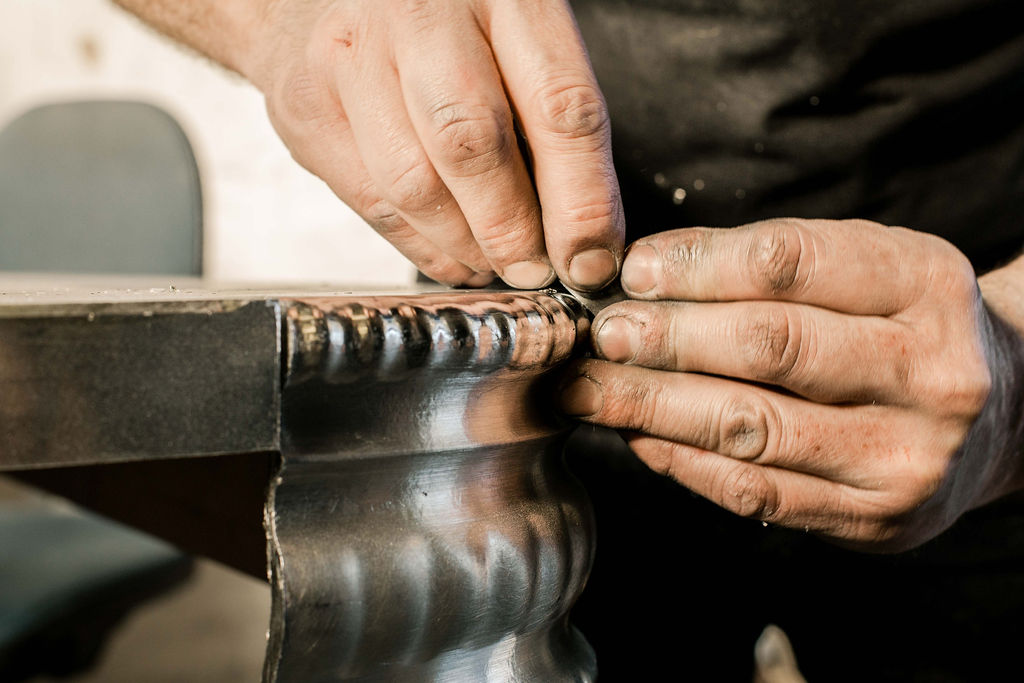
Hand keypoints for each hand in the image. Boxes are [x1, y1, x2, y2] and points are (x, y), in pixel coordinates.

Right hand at [250, 0, 623, 288]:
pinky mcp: (307, 107)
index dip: (582, 198)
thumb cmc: (438, 17)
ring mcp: (351, 57)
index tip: (591, 256)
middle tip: (535, 270)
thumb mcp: (514, 35)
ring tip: (493, 265)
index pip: (558, 105)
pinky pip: (371, 202)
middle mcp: (418, 13)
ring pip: (414, 184)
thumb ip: (550, 118)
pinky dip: (420, 246)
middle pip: (473, 144)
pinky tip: (450, 255)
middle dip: (512, 231)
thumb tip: (584, 234)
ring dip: (465, 246)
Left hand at [559, 218, 1023, 550]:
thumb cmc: (906, 327)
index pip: (789, 263)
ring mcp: (907, 456)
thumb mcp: (868, 269)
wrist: (1002, 416)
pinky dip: (683, 462)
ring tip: (592, 390)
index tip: (632, 272)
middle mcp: (929, 372)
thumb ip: (769, 267)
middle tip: (600, 336)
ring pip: (751, 427)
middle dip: (664, 340)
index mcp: (925, 284)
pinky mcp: (876, 520)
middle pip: (768, 348)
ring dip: (652, 407)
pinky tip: (639, 436)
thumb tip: (645, 276)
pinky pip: (756, 492)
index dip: (697, 265)